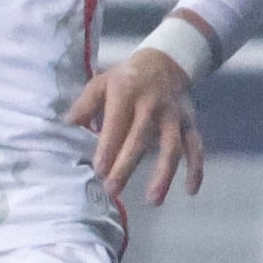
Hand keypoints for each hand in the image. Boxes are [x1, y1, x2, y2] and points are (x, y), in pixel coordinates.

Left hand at [69, 45, 204, 203]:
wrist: (165, 62)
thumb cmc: (125, 79)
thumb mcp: (101, 83)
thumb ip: (84, 106)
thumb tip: (66, 127)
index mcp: (126, 93)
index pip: (116, 123)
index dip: (108, 148)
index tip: (98, 171)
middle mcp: (152, 105)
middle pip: (140, 138)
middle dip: (127, 166)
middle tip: (113, 190)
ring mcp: (174, 116)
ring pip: (172, 146)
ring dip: (164, 174)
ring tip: (153, 200)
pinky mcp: (190, 124)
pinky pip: (196, 147)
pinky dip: (196, 169)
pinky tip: (190, 191)